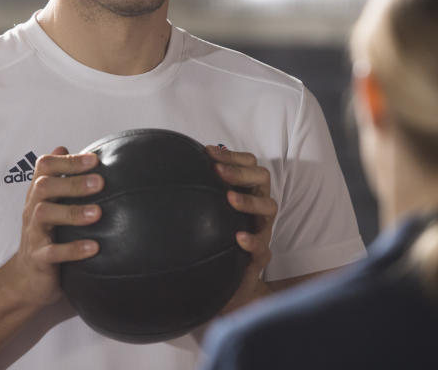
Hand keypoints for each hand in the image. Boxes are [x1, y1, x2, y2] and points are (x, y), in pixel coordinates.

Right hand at [5, 147, 102, 307]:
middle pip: (43, 186)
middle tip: (100, 182)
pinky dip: (73, 249)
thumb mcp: (51, 205)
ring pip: (44, 214)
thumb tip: (64, 147)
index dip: (67, 161)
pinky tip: (93, 247)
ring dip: (72, 213)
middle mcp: (32, 210)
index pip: (44, 167)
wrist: (25, 278)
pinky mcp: (38, 258)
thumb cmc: (45, 236)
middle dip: (71, 182)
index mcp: (38, 195)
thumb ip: (59, 179)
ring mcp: (33, 234)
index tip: (94, 160)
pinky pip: (52, 252)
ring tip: (98, 213)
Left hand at [207, 145, 277, 312]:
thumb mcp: (205, 215)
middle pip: (262, 178)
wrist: (226, 285)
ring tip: (230, 198)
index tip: (207, 152)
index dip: (232, 156)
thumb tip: (167, 170)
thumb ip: (197, 193)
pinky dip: (254, 240)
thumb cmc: (214, 241)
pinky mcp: (260, 257)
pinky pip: (264, 248)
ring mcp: (262, 230)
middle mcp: (258, 208)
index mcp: (247, 192)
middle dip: (240, 172)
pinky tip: (239, 237)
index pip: (249, 164)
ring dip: (249, 200)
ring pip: (269, 207)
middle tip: (217, 172)